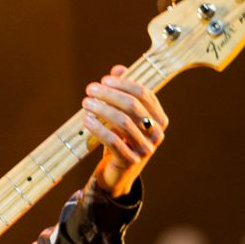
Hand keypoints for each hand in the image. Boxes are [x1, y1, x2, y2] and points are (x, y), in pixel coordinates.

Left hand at [83, 65, 166, 197]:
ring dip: (101, 109)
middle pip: (133, 106)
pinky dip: (98, 128)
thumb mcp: (122, 116)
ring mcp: (145, 149)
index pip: (144, 94)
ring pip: (123, 122)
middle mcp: (156, 133)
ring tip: (85, 103)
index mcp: (159, 119)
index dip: (123, 84)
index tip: (104, 80)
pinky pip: (114, 141)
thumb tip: (118, 69)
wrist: (118, 174)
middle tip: (90, 89)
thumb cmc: (121, 140)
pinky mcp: (131, 161)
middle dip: (109, 94)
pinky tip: (86, 120)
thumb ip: (122, 92)